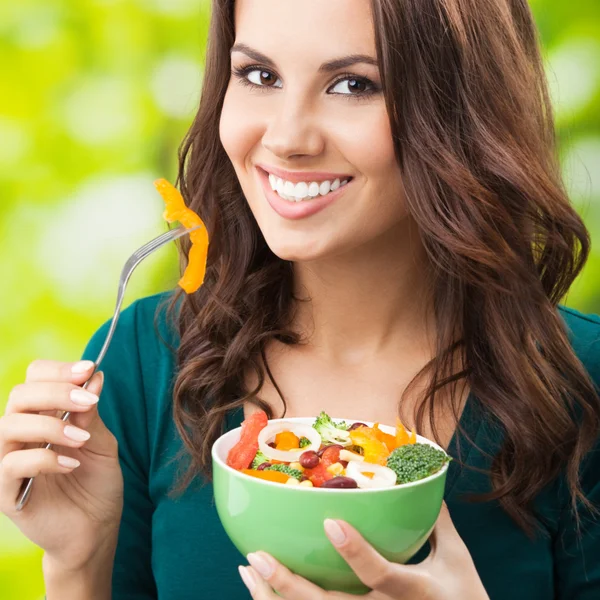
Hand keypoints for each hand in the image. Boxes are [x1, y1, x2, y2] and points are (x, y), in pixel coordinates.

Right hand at [0, 360, 123, 571]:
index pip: (34, 380)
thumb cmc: (98, 483)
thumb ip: (91, 414)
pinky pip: (11, 465)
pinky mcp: (8, 492)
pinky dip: (44, 459)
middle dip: (57, 392)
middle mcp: (23, 435)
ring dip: (50, 425)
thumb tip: (93, 376)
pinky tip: (72, 465)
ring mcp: (11, 463)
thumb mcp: (101, 443)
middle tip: (90, 400)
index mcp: (43, 418)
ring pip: (8, 426)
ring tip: (82, 439)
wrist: (97, 529)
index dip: (58, 370)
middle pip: (19, 396)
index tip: (88, 370)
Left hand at [238, 502, 488, 598]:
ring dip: (274, 597)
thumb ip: (438, 519)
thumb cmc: (466, 598)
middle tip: (256, 556)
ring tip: (247, 568)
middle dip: (289, 584)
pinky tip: (259, 590)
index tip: (331, 522)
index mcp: (415, 593)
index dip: (356, 551)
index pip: (382, 575)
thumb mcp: (457, 559)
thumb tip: (425, 479)